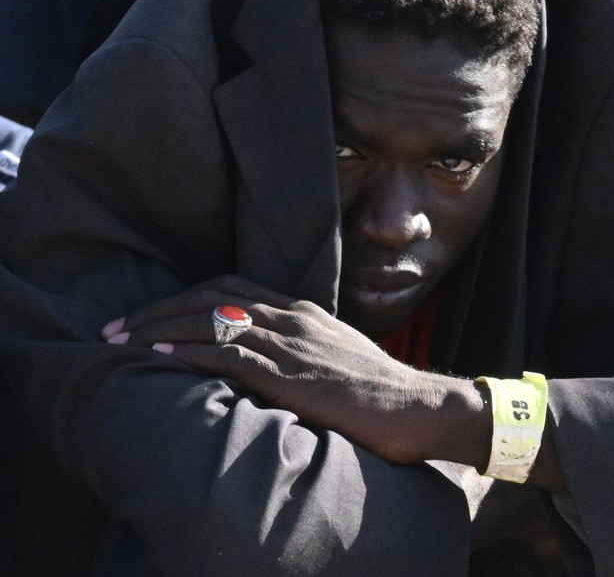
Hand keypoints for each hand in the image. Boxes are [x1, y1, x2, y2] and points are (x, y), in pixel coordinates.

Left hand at [101, 275, 491, 466]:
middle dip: (157, 308)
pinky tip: (160, 356)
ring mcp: (291, 342)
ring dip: (159, 328)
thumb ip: (302, 349)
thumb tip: (271, 359)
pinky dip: (189, 352)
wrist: (416, 405)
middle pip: (209, 296)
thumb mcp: (337, 356)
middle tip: (117, 326)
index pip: (229, 287)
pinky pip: (228, 354)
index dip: (184, 296)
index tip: (152, 314)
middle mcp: (292, 317)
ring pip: (210, 320)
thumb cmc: (380, 389)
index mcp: (302, 310)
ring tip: (120, 340)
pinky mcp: (290, 374)